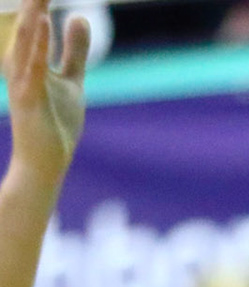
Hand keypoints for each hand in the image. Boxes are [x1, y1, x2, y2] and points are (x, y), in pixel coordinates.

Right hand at [3, 0, 88, 188]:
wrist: (45, 162)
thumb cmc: (56, 121)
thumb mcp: (71, 80)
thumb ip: (74, 50)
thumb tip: (79, 17)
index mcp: (29, 62)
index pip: (33, 26)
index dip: (37, 4)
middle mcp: (21, 68)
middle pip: (26, 29)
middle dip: (32, 5)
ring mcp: (23, 82)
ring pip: (25, 43)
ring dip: (30, 16)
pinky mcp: (28, 97)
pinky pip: (33, 66)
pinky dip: (37, 44)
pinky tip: (41, 23)